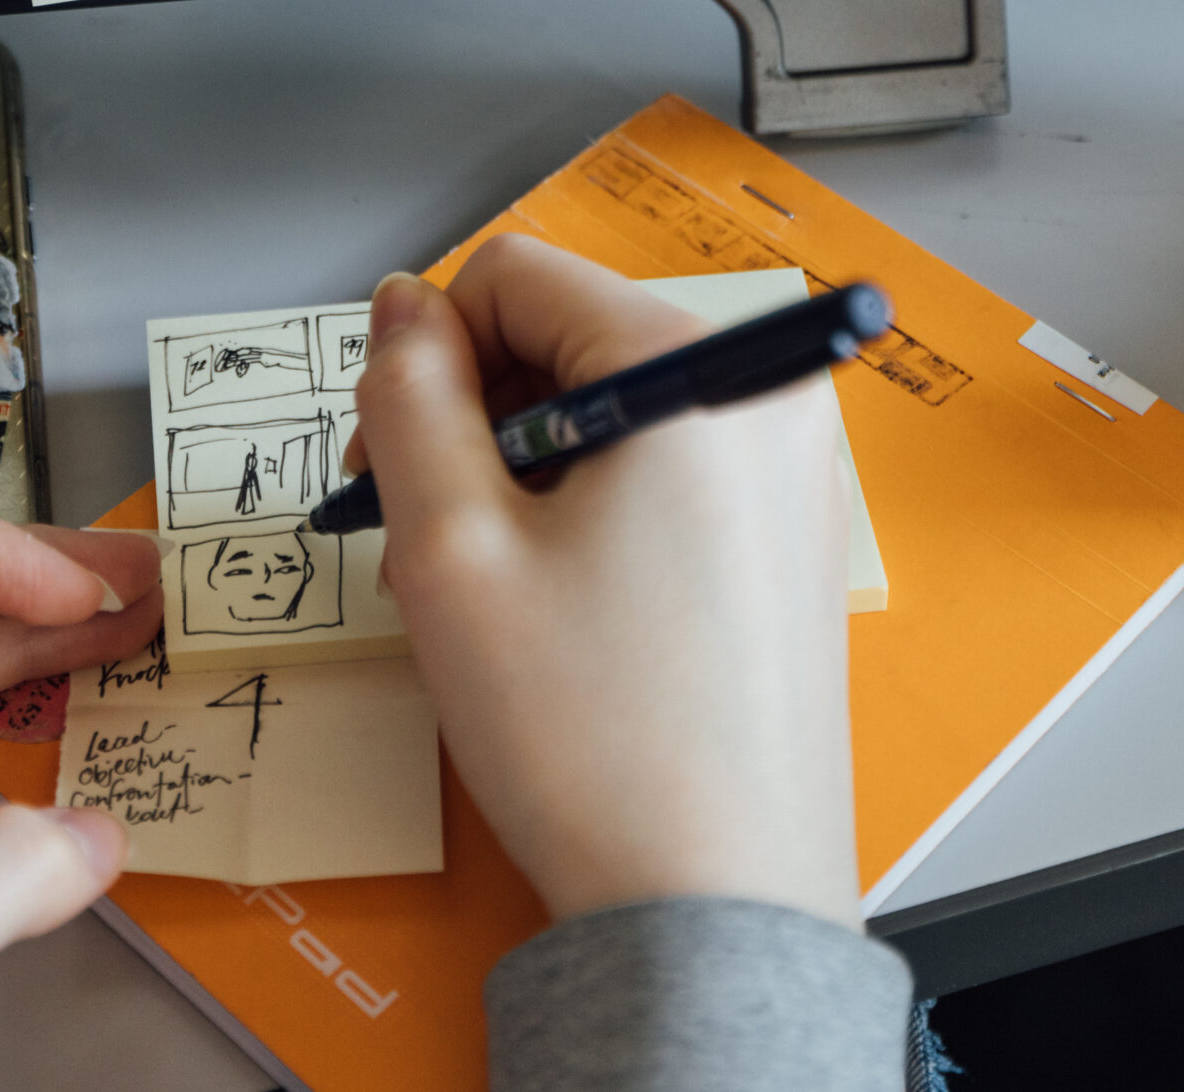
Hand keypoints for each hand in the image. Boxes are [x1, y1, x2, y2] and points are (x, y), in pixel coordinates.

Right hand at [349, 237, 862, 927]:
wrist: (710, 908)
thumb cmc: (591, 740)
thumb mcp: (448, 545)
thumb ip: (408, 395)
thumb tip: (401, 306)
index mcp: (701, 374)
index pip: (517, 275)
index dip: (426, 356)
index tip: (391, 459)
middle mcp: (769, 402)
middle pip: (567, 336)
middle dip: (474, 419)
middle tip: (422, 535)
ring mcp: (792, 477)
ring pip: (607, 411)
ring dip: (520, 477)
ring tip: (490, 592)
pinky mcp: (788, 544)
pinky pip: (661, 474)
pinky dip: (585, 516)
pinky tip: (553, 612)